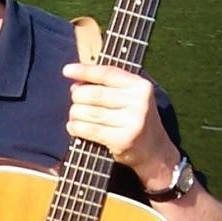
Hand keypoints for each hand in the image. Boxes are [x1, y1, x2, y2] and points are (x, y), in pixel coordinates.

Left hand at [62, 63, 178, 186]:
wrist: (154, 150)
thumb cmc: (133, 118)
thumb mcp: (129, 97)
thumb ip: (107, 86)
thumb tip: (76, 84)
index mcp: (141, 86)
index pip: (107, 73)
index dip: (85, 71)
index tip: (67, 70)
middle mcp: (140, 102)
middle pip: (94, 93)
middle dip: (77, 96)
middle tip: (76, 102)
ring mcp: (133, 122)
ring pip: (88, 112)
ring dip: (75, 114)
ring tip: (75, 116)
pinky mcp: (124, 140)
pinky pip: (89, 129)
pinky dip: (76, 127)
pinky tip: (74, 127)